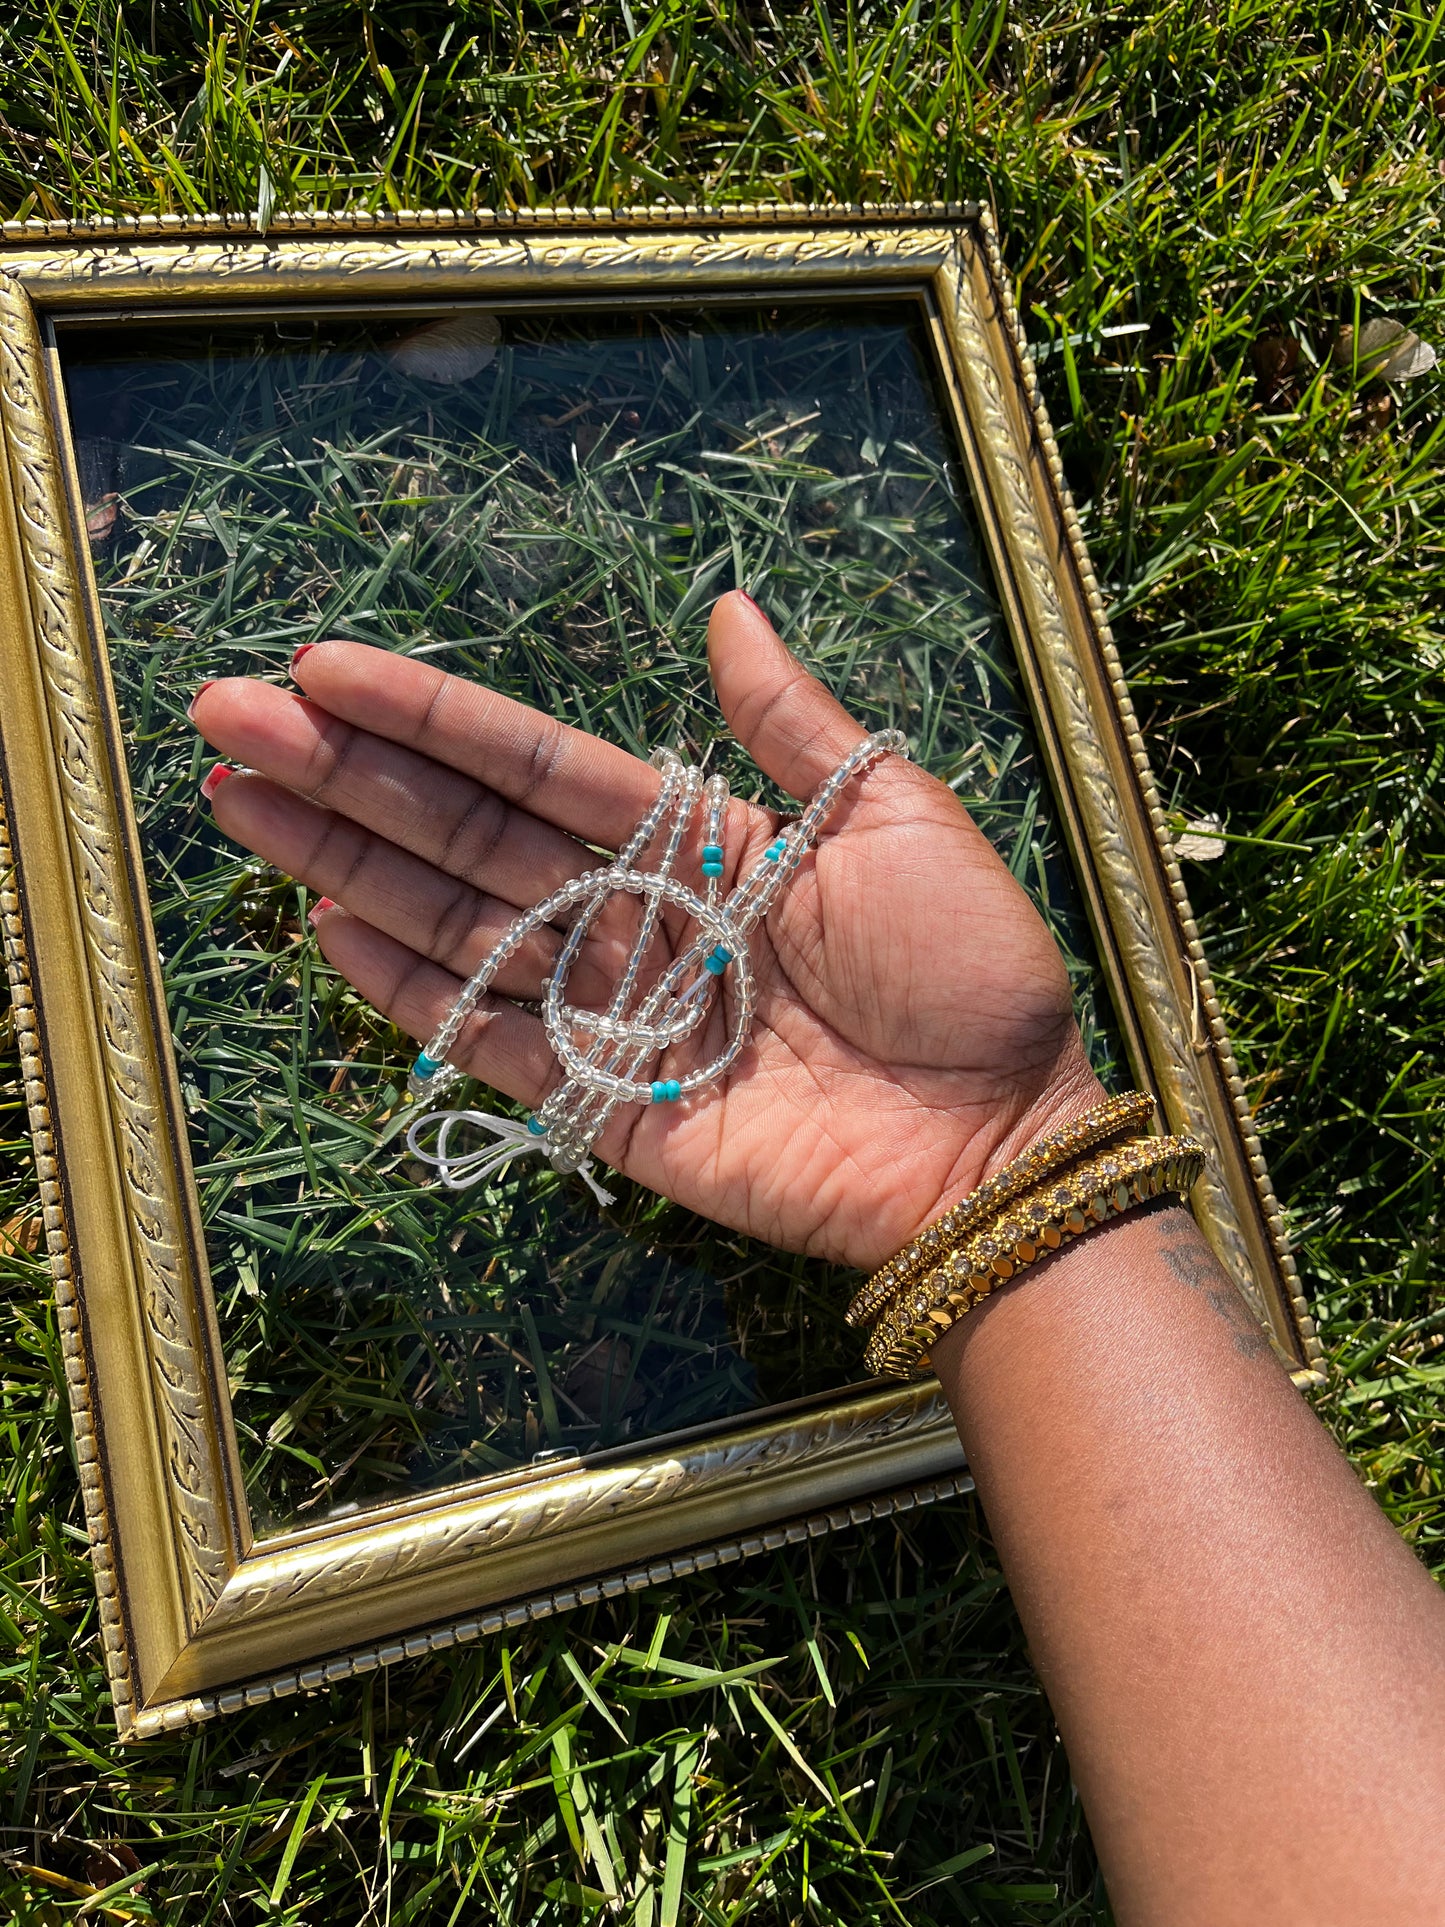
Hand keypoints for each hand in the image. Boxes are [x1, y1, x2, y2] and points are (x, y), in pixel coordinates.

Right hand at [189, 592, 1102, 1271]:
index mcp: (698, 839)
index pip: (536, 767)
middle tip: (228, 716)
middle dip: (348, 776)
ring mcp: (613, 1013)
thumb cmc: (965, 973)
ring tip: (242, 805)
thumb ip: (795, 728)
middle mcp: (637, 917)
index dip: (433, 718)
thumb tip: (729, 607)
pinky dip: (410, 992)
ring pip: (458, 926)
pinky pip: (492, 1044)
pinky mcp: (609, 1109)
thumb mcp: (896, 820)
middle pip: (467, 835)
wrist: (998, 1143)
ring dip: (348, 864)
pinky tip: (329, 926)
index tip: (326, 666)